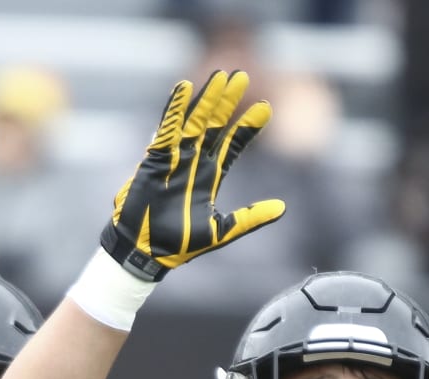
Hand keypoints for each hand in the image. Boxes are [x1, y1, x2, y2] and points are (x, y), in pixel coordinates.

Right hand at [101, 69, 286, 280]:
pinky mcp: (156, 158)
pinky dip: (174, 108)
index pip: (233, 145)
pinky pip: (167, 128)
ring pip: (194, 121)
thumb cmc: (179, 245)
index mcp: (211, 177)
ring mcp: (176, 158)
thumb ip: (250, 218)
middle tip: (242, 76)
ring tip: (219, 76)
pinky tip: (183, 87)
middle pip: (215, 124)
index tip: (266, 108)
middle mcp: (195, 162)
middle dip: (228, 101)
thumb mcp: (222, 231)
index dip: (248, 127)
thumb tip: (282, 208)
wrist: (146, 252)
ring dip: (206, 98)